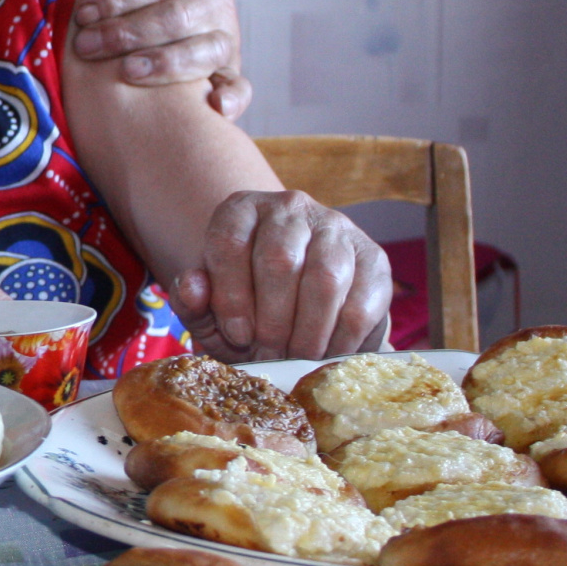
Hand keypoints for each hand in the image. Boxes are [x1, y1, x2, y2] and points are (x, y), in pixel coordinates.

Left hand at [73, 0, 250, 119]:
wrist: (156, 17)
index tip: (84, 13)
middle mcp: (218, 2)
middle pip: (177, 17)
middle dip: (127, 32)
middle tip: (86, 46)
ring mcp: (226, 40)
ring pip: (204, 52)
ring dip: (165, 63)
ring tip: (126, 72)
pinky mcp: (229, 75)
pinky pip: (238, 87)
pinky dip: (231, 97)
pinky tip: (213, 107)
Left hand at [168, 191, 391, 361]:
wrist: (298, 308)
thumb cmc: (245, 307)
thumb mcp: (209, 310)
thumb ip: (192, 302)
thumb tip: (192, 286)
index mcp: (241, 210)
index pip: (229, 241)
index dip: (231, 296)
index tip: (236, 335)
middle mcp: (289, 208)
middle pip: (279, 260)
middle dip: (272, 320)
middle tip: (269, 354)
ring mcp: (336, 228)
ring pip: (325, 279)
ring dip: (308, 332)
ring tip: (296, 357)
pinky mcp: (374, 257)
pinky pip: (362, 302)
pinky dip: (342, 339)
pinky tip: (327, 355)